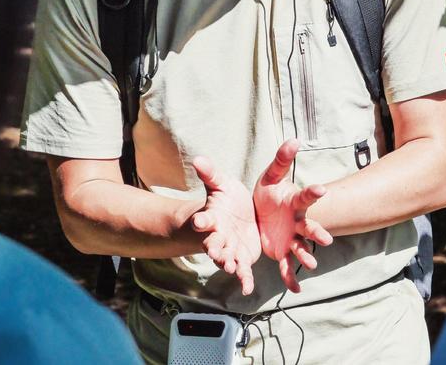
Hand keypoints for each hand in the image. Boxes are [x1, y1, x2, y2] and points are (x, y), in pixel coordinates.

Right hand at [191, 156, 260, 295]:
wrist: (240, 213)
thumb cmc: (227, 198)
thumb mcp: (221, 184)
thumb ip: (211, 174)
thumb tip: (197, 158)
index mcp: (213, 217)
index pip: (204, 218)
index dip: (201, 220)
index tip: (197, 221)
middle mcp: (218, 235)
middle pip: (213, 242)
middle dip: (213, 247)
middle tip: (213, 251)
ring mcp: (230, 248)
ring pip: (227, 258)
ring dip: (228, 263)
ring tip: (230, 267)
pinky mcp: (242, 258)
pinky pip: (243, 270)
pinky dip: (244, 279)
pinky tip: (248, 288)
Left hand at [253, 139, 332, 292]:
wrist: (259, 210)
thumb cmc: (269, 191)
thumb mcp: (270, 175)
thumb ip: (281, 159)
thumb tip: (294, 139)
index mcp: (294, 203)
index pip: (305, 197)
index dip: (313, 193)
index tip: (321, 189)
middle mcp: (297, 222)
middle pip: (309, 227)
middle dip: (317, 233)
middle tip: (326, 239)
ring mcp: (290, 238)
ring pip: (301, 248)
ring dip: (307, 256)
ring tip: (312, 265)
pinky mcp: (281, 251)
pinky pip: (287, 266)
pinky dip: (291, 278)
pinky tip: (297, 290)